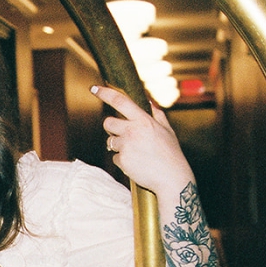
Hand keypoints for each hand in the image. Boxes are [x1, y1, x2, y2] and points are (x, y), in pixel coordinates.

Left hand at [92, 85, 192, 208]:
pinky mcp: (123, 161)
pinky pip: (115, 159)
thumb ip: (157, 115)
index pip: (120, 101)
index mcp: (143, 120)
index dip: (105, 93)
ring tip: (136, 153)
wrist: (171, 178)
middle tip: (121, 134)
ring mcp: (126, 146)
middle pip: (108, 122)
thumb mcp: (167, 130)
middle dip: (111, 128)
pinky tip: (137, 165)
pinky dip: (123, 162)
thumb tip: (149, 103)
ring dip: (118, 146)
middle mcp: (133, 130)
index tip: (94, 88)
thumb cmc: (171, 154)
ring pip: (110, 142)